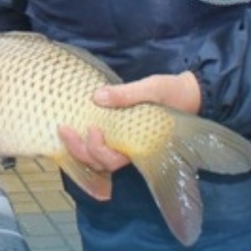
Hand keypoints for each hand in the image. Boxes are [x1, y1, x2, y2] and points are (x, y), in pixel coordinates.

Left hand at [57, 72, 201, 173]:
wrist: (187, 93)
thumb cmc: (172, 94)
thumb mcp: (152, 89)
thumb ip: (128, 94)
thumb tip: (98, 97)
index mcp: (137, 144)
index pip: (112, 160)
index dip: (97, 149)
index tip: (93, 128)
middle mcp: (127, 148)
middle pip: (98, 162)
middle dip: (78, 149)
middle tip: (64, 128)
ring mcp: (121, 141)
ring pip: (94, 157)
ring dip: (76, 147)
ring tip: (63, 128)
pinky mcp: (116, 131)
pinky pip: (97, 142)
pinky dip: (82, 139)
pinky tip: (71, 127)